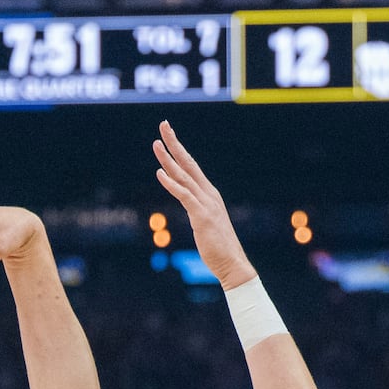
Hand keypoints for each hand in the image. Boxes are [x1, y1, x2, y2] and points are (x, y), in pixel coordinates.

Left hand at [150, 121, 253, 289]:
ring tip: (155, 144)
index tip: (169, 135)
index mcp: (209, 194)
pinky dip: (171, 183)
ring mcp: (205, 203)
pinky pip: (184, 195)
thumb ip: (198, 211)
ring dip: (168, 159)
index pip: (192, 166)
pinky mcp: (201, 216)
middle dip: (174, 143)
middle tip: (163, 125)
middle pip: (188, 163)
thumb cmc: (218, 247)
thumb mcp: (206, 224)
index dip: (180, 149)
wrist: (232, 264)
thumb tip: (191, 207)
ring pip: (183, 176)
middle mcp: (208, 194)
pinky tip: (159, 174)